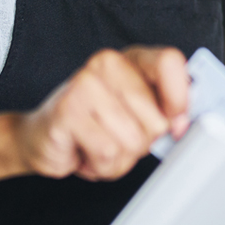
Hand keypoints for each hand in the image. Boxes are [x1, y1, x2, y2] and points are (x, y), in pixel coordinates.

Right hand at [11, 46, 189, 181]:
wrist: (40, 137)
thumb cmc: (96, 125)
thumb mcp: (137, 114)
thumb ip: (165, 110)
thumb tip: (184, 121)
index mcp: (133, 59)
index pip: (170, 62)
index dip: (180, 98)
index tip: (177, 121)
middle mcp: (109, 63)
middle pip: (156, 118)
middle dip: (143, 142)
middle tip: (119, 137)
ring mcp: (85, 83)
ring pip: (133, 140)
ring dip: (120, 157)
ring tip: (100, 144)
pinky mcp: (67, 110)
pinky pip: (108, 152)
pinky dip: (101, 165)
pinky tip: (85, 152)